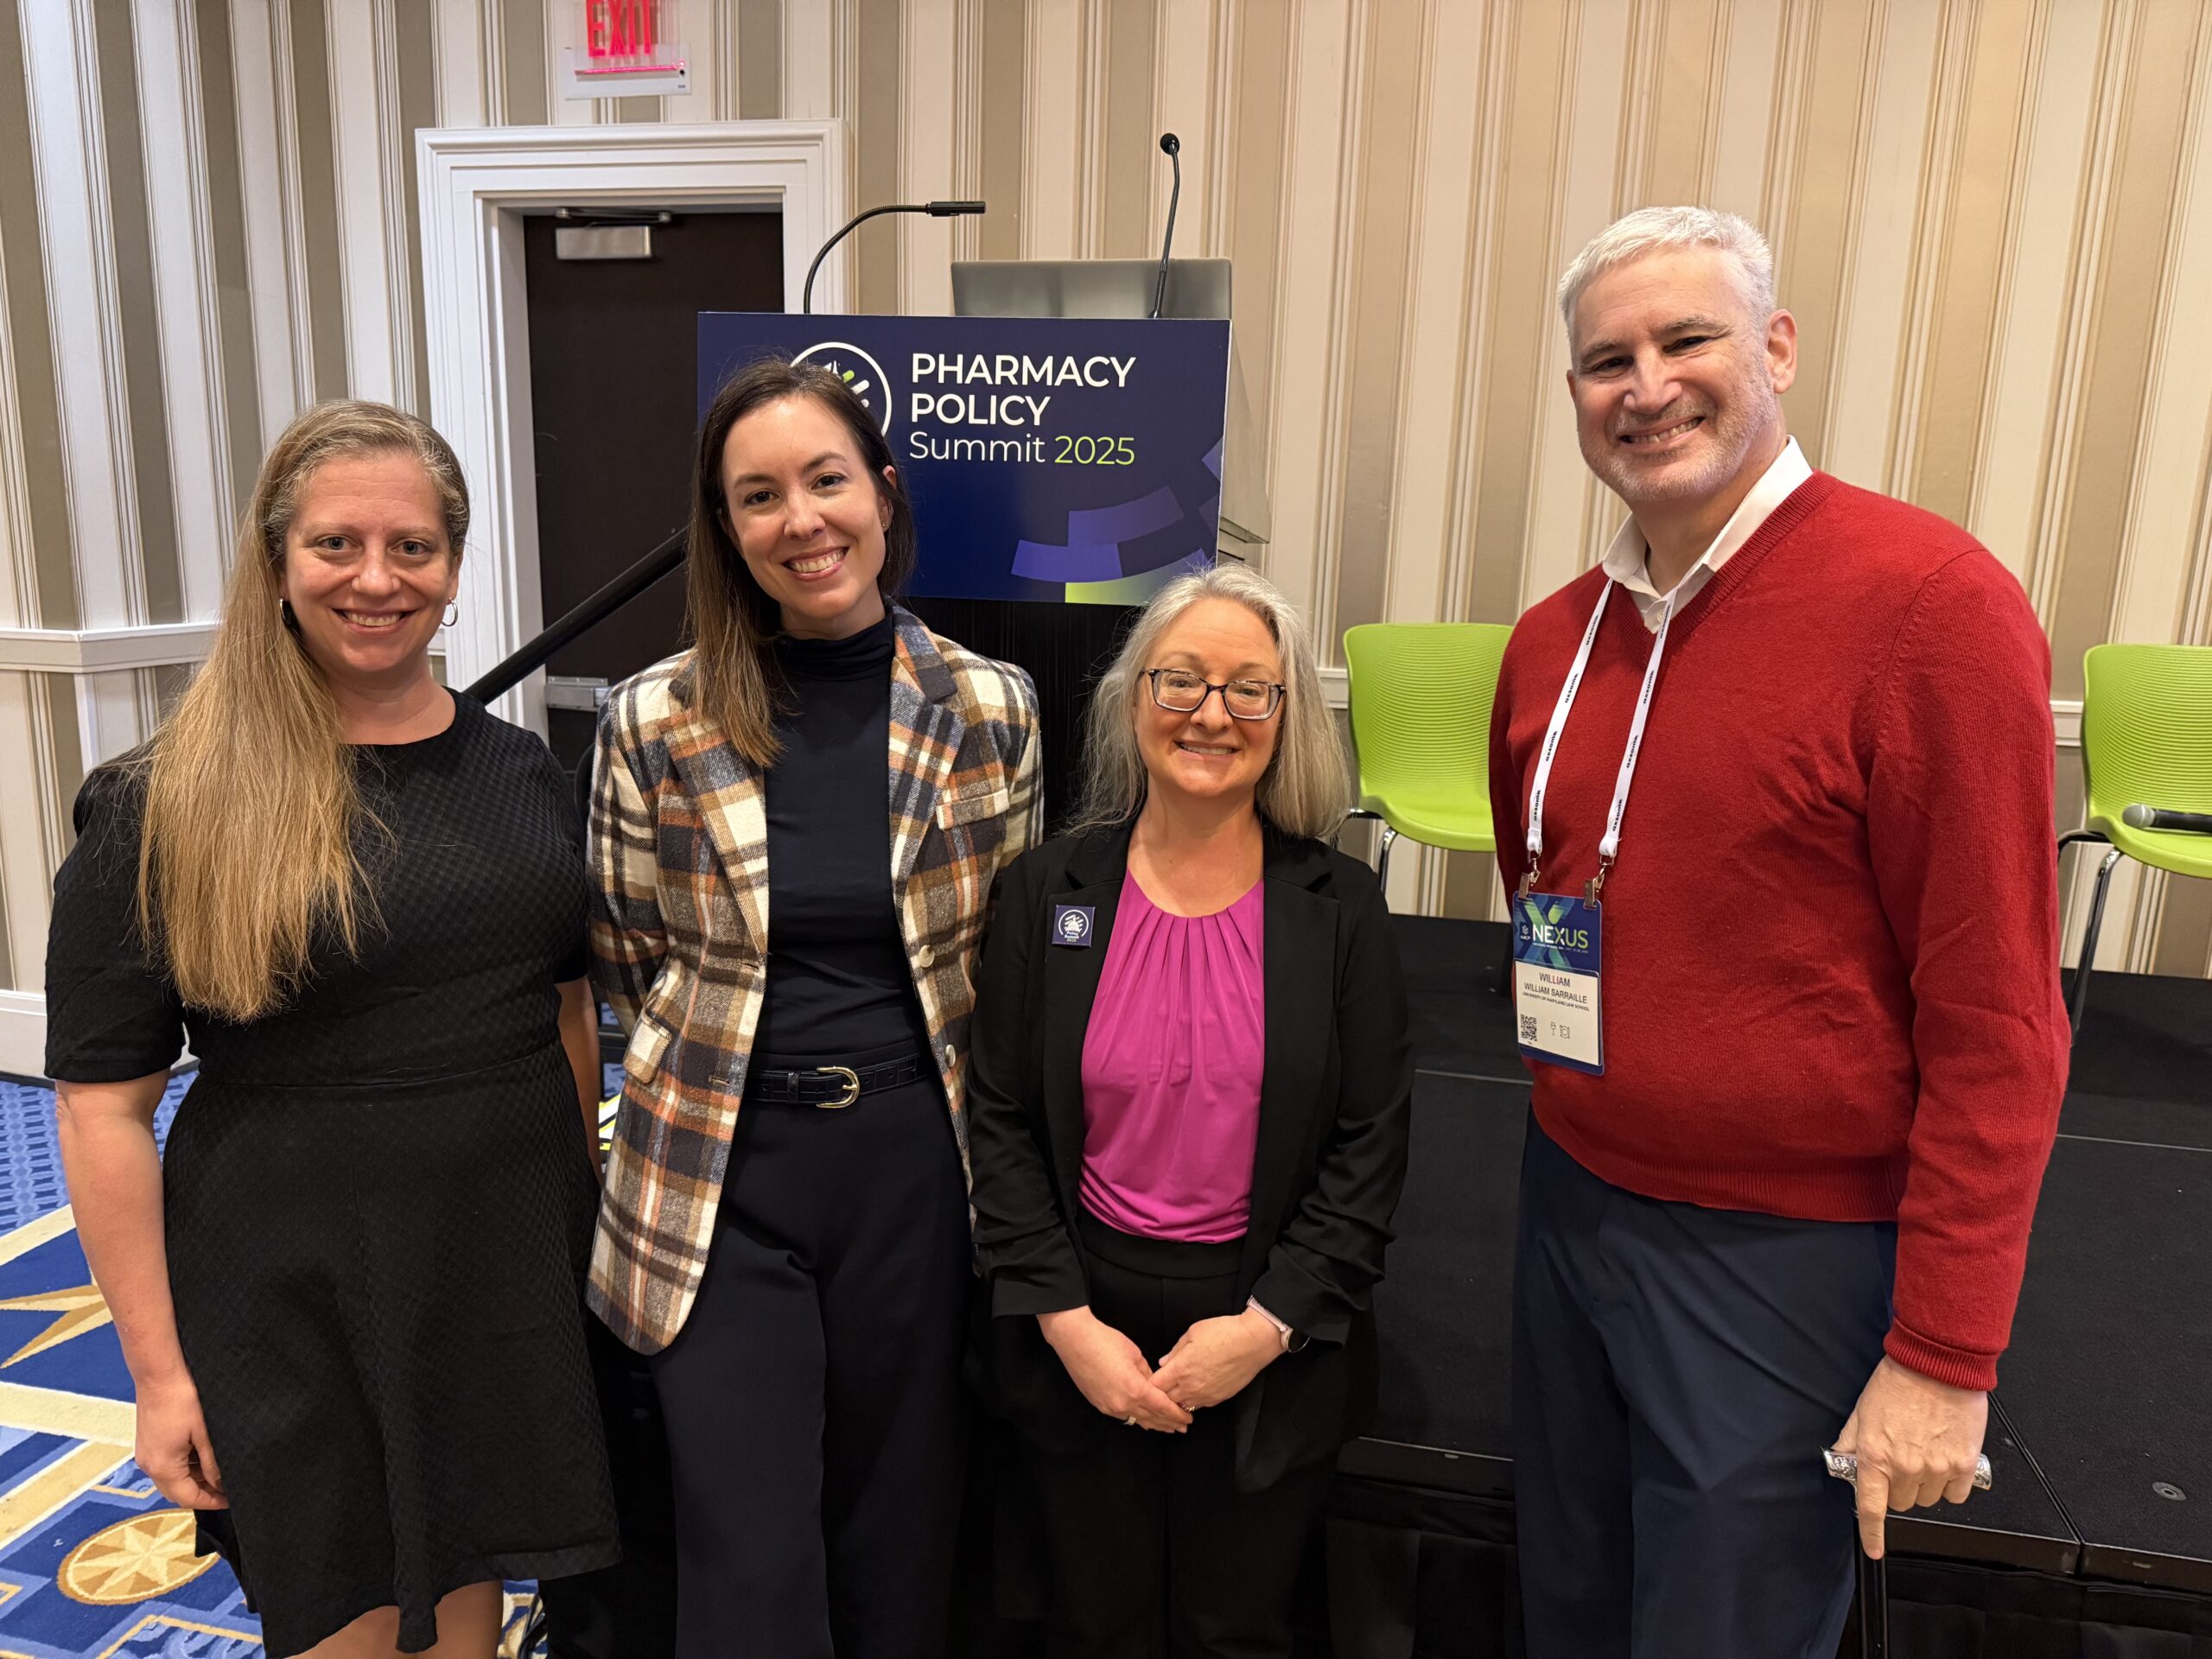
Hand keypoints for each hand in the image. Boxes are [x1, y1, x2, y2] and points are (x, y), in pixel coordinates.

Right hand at [134, 1373, 226, 1509]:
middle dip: (201, 1493)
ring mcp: (146, 1454)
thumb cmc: (181, 1398)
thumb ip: (211, 1461)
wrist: (159, 1375)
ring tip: (218, 1473)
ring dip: (193, 1479)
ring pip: (171, 1478)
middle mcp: (149, 1465)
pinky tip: (201, 1457)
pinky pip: (166, 1464)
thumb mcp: (204, 1433)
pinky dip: (184, 1466)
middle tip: (225, 1490)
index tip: (229, 1501)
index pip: (186, 1498)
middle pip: (176, 1492)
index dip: (210, 1502)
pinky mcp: (148, 1443)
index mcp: (162, 1466)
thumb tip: (220, 1482)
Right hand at [1038, 1307, 1191, 1431]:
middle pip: (1152, 1418)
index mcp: (1135, 1389)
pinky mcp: (1100, 1404)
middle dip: (1169, 1423)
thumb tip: (1155, 1385)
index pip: (1163, 1407)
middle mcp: (1123, 1403)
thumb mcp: (1135, 1354)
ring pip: (1138, 1420)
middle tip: (1183, 1427)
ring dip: (1154, 1425)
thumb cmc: (1105, 1341)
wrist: (1074, 1340)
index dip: (1177, 1414)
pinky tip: (1144, 1421)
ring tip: (1168, 1429)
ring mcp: (1110, 1406)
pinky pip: (1124, 1416)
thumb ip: (1148, 1374)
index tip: (1188, 1418)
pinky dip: (1138, 1419)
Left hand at [1151, 1309, 1281, 1412]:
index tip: (1148, 1379)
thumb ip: (1175, 1351)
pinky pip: (1200, 1404)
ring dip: (1177, 1398)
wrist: (1253, 1342)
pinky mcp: (1219, 1399)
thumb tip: (1164, 1362)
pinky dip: (1193, 1399)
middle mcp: (1191, 1386)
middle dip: (1161, 1394)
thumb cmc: (1224, 1332)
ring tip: (1177, 1389)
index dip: (1149, 1383)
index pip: (1155, 1386)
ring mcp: (1206, 1395)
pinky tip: (1195, 1389)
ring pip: (1182, 1405)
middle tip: (1160, 1386)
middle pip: (1166, 1400)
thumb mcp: (1193, 1333)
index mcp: (1181, 1369)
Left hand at [1832, 1356, 1987, 1558]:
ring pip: (1929, 1499)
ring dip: (1924, 1485)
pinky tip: (1945, 1460)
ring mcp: (1937, 1469)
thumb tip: (1842, 1460)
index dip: (1871, 1533)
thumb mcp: (1862, 1410)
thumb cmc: (1899, 1381)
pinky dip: (1951, 1484)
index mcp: (1876, 1455)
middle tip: (1900, 1461)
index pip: (1870, 1507)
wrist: (1938, 1363)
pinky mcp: (1964, 1464)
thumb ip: (1850, 1441)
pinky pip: (1957, 1494)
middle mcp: (1906, 1467)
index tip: (1875, 1548)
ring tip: (1923, 1452)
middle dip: (1897, 1488)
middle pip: (1901, 1503)